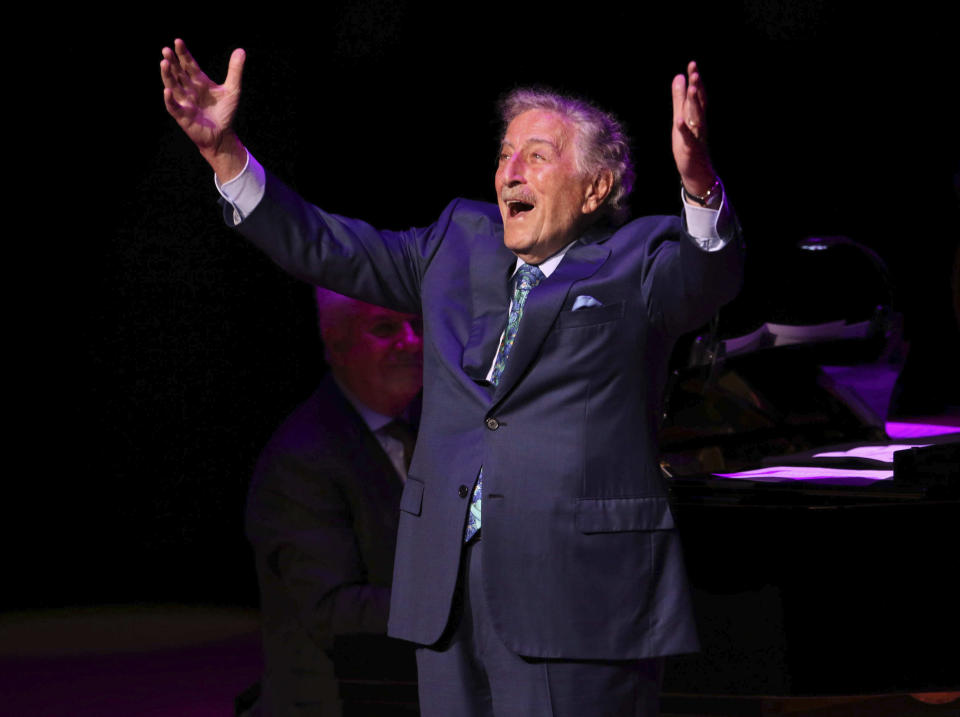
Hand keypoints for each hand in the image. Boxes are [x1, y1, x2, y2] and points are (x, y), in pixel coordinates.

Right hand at [161, 38, 246, 180]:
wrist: (223, 135)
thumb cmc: (225, 113)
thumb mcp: (233, 90)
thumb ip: (235, 71)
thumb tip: (241, 50)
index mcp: (199, 81)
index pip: (189, 64)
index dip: (183, 53)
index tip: (178, 41)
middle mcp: (189, 90)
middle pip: (177, 73)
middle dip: (172, 62)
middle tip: (166, 50)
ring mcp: (184, 102)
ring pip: (172, 86)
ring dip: (167, 75)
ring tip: (164, 63)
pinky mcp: (183, 116)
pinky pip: (173, 107)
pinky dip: (170, 99)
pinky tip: (167, 90)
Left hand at [671, 61, 716, 198]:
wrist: (697, 172)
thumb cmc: (688, 144)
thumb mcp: (681, 118)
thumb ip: (679, 99)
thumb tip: (679, 77)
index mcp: (697, 116)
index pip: (698, 95)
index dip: (695, 80)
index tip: (692, 64)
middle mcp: (699, 124)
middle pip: (699, 103)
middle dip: (697, 88)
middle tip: (695, 72)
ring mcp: (696, 136)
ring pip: (697, 118)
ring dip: (695, 104)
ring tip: (692, 89)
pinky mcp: (690, 149)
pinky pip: (688, 138)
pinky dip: (684, 129)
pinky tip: (679, 120)